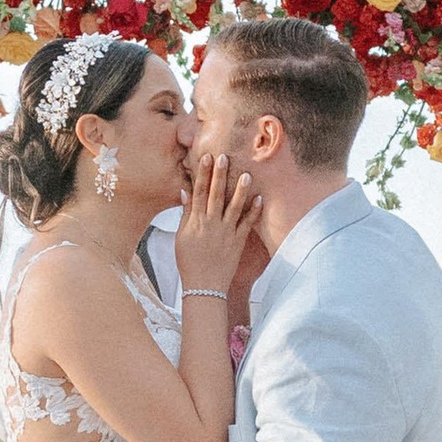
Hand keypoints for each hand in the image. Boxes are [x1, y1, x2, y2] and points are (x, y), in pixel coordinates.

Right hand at [171, 146, 259, 296]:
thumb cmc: (189, 261)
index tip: (206, 157)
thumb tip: (186, 192)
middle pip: (216, 195)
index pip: (199, 192)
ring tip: (247, 174)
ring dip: (240, 190)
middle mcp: (211, 224)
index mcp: (196, 221)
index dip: (203, 174)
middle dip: (220, 175)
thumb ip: (185, 214)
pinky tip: (259, 198)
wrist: (203, 286)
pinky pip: (247, 224)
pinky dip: (253, 211)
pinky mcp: (237, 242)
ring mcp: (225, 232)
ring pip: (233, 207)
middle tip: (225, 156)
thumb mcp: (182, 237)